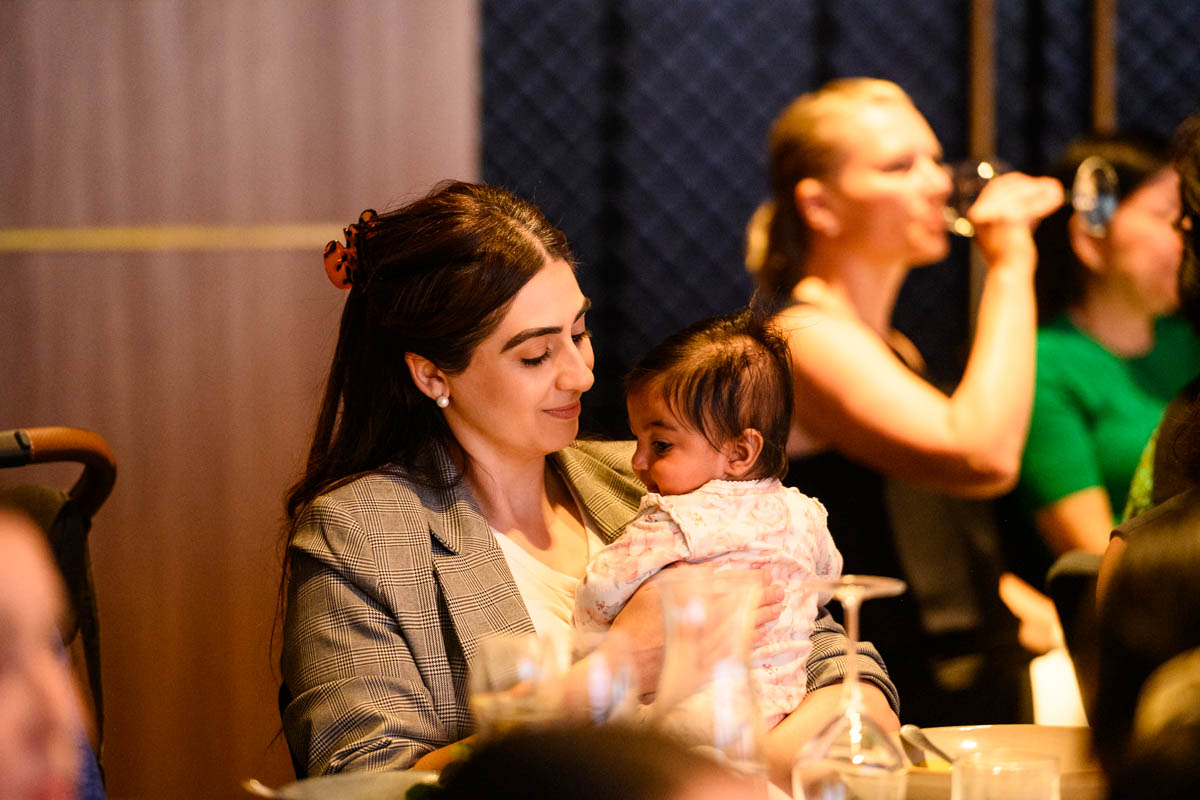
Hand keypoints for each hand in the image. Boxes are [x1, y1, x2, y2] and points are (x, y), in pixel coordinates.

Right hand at [611, 564, 783, 697]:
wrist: (623, 665)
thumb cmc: (633, 625)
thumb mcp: (648, 591)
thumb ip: (676, 578)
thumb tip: (703, 569)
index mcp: (691, 604)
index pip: (727, 590)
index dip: (747, 583)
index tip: (765, 578)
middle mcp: (702, 625)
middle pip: (738, 610)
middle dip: (761, 601)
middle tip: (780, 593)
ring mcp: (705, 648)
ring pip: (740, 630)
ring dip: (760, 620)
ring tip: (777, 611)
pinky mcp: (704, 667)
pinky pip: (732, 653)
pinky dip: (747, 643)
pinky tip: (759, 636)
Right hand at [968, 172, 1064, 266]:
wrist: (1008, 273)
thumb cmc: (1009, 252)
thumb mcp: (1006, 225)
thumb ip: (1014, 206)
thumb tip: (1039, 187)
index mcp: (977, 214)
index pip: (996, 186)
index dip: (1017, 181)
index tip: (1034, 182)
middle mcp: (981, 214)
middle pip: (1008, 187)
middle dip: (1030, 185)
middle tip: (1050, 186)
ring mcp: (994, 217)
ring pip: (1020, 194)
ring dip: (1040, 191)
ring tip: (1056, 192)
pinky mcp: (1010, 222)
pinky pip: (1031, 205)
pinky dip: (1045, 201)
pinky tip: (1056, 200)